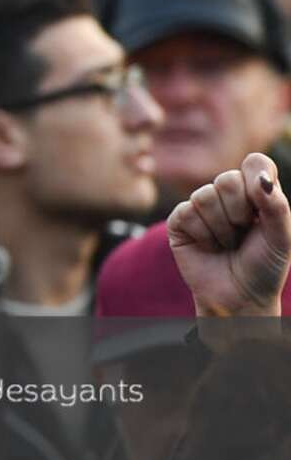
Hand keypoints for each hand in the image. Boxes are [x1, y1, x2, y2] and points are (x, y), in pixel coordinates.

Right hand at [168, 154, 289, 317]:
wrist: (240, 297)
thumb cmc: (265, 266)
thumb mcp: (282, 237)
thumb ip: (276, 205)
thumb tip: (260, 178)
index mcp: (256, 192)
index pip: (255, 163)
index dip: (258, 180)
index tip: (264, 205)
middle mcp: (228, 195)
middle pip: (227, 179)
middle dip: (239, 212)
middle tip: (244, 232)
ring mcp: (201, 206)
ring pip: (204, 196)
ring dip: (222, 228)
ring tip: (227, 243)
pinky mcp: (179, 221)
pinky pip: (186, 213)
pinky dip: (204, 235)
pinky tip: (209, 246)